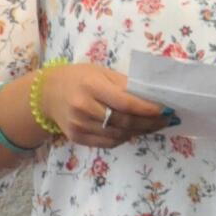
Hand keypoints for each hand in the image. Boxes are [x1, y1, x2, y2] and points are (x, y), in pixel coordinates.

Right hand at [37, 63, 177, 148]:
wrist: (48, 94)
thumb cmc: (79, 78)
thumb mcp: (100, 72)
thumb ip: (124, 84)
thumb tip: (152, 97)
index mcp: (91, 86)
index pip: (126, 103)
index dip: (148, 109)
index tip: (167, 109)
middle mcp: (83, 108)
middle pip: (124, 122)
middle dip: (150, 123)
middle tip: (167, 120)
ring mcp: (79, 126)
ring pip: (119, 135)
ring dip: (141, 132)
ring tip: (155, 126)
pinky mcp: (77, 138)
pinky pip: (109, 143)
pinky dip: (125, 138)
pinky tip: (135, 131)